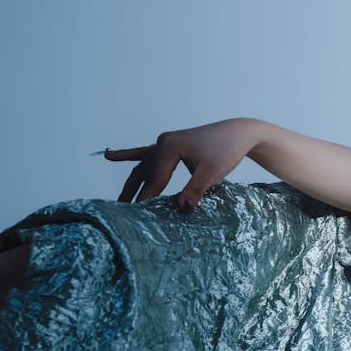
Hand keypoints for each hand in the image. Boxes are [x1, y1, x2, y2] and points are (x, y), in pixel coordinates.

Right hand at [103, 118, 261, 212]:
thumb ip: (195, 191)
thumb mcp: (213, 173)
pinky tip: (109, 155)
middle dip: (133, 195)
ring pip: (142, 166)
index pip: (154, 180)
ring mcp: (166, 142)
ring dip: (131, 183)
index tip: (134, 218)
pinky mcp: (172, 144)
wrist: (240, 133)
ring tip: (118, 201)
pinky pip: (146, 152)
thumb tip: (180, 209)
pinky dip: (128, 155)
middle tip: (119, 215)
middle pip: (144, 173)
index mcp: (170, 147)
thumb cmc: (228, 150)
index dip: (146, 200)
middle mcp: (163, 142)